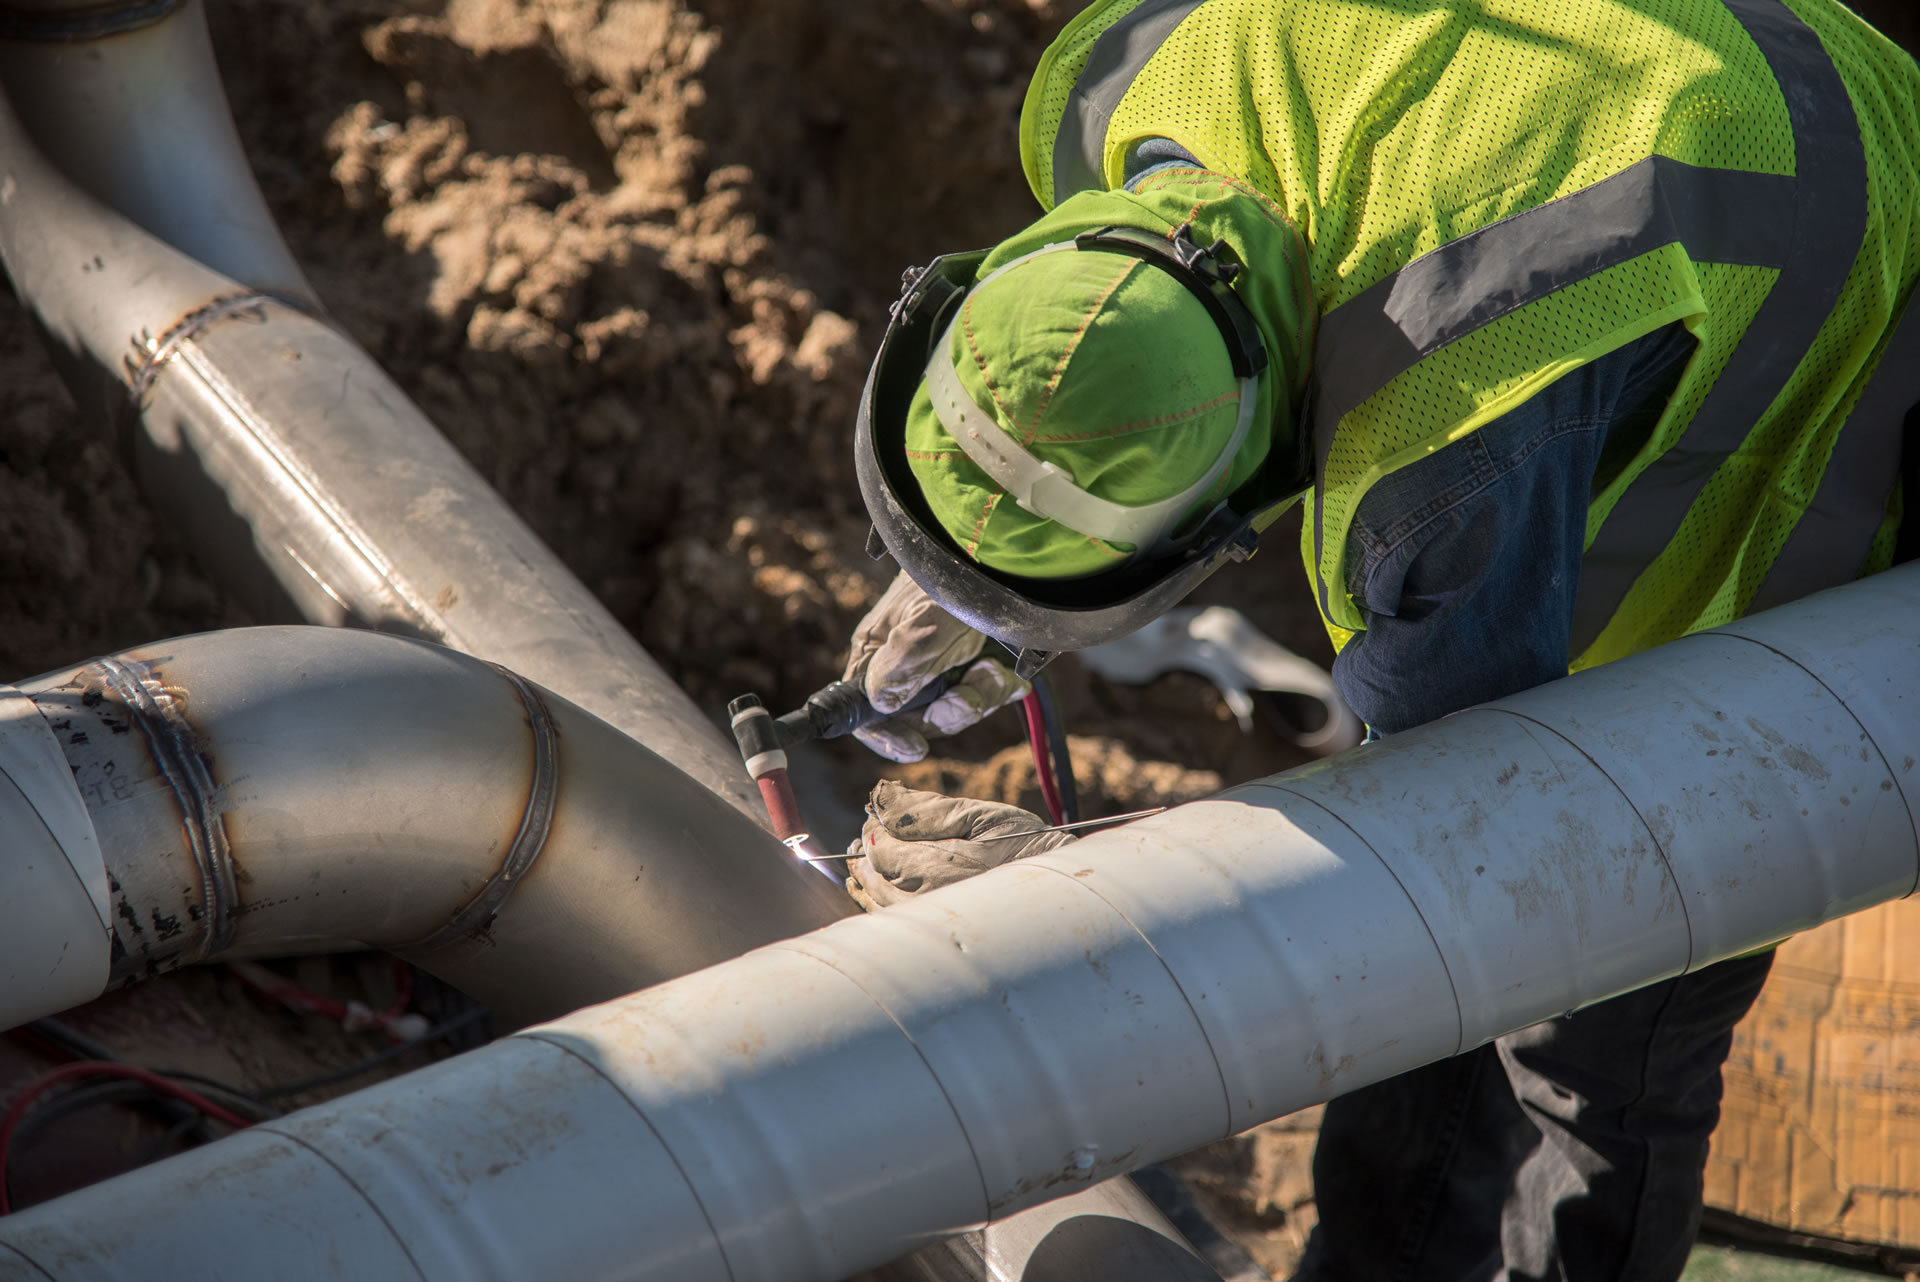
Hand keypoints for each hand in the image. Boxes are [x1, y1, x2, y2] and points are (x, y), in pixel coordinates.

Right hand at [843, 571, 1028, 761]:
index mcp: (878, 652)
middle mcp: (904, 662)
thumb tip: (879, 701)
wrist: (998, 547)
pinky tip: (1012, 676)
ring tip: (993, 671)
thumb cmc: (955, 572)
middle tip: (967, 698)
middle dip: (947, 713)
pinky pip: (980, 693)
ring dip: (978, 697)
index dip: (886, 736)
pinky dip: (997, 688)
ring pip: (953, 708)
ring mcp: (938, 662)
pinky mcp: (969, 659)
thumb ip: (904, 659)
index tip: (916, 747)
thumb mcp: (929, 616)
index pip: (866, 712)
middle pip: (917, 717)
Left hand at [844, 780, 1074, 910]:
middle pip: (873, 878)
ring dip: (868, 882)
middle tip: (867, 835)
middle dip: (867, 854)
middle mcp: (926, 903)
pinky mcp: (938, 942)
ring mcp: (930, 928)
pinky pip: (895, 926)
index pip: (879, 848)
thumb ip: (927, 809)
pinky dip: (879, 906)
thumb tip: (880, 797)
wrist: (1063, 899)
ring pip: (878, 906)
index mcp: (936, 868)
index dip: (875, 828)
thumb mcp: (982, 816)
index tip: (879, 814)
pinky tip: (880, 891)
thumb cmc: (1028, 850)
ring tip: (866, 864)